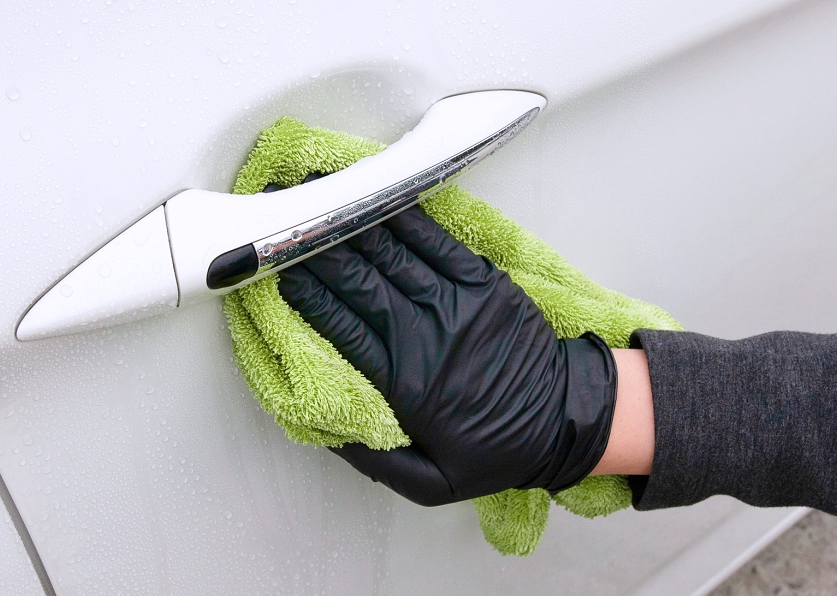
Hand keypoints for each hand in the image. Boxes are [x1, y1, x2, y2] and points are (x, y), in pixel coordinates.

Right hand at [276, 205, 617, 505]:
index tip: (271, 272)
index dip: (303, 293)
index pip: (340, 325)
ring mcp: (457, 302)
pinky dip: (402, 217)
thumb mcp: (430, 483)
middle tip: (277, 226)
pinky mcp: (483, 282)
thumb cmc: (494, 450)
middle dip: (311, 249)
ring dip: (347, 224)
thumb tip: (324, 426)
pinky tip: (374, 199)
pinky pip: (435, 242)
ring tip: (312, 200)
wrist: (565, 420)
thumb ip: (372, 458)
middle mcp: (426, 335)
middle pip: (357, 281)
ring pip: (390, 253)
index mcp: (406, 383)